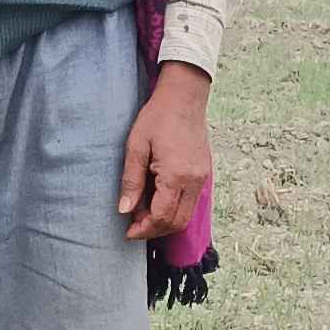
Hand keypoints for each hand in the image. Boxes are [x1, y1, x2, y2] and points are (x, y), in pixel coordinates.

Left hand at [119, 64, 210, 242]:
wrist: (184, 97)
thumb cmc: (157, 117)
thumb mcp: (136, 146)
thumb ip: (131, 181)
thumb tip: (124, 210)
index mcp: (176, 175)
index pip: (161, 216)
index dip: (143, 229)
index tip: (127, 232)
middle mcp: (194, 181)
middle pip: (176, 222)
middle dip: (154, 230)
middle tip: (134, 227)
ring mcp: (202, 179)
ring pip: (186, 216)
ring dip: (164, 222)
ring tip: (144, 215)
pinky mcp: (204, 174)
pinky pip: (191, 203)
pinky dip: (174, 210)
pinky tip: (158, 202)